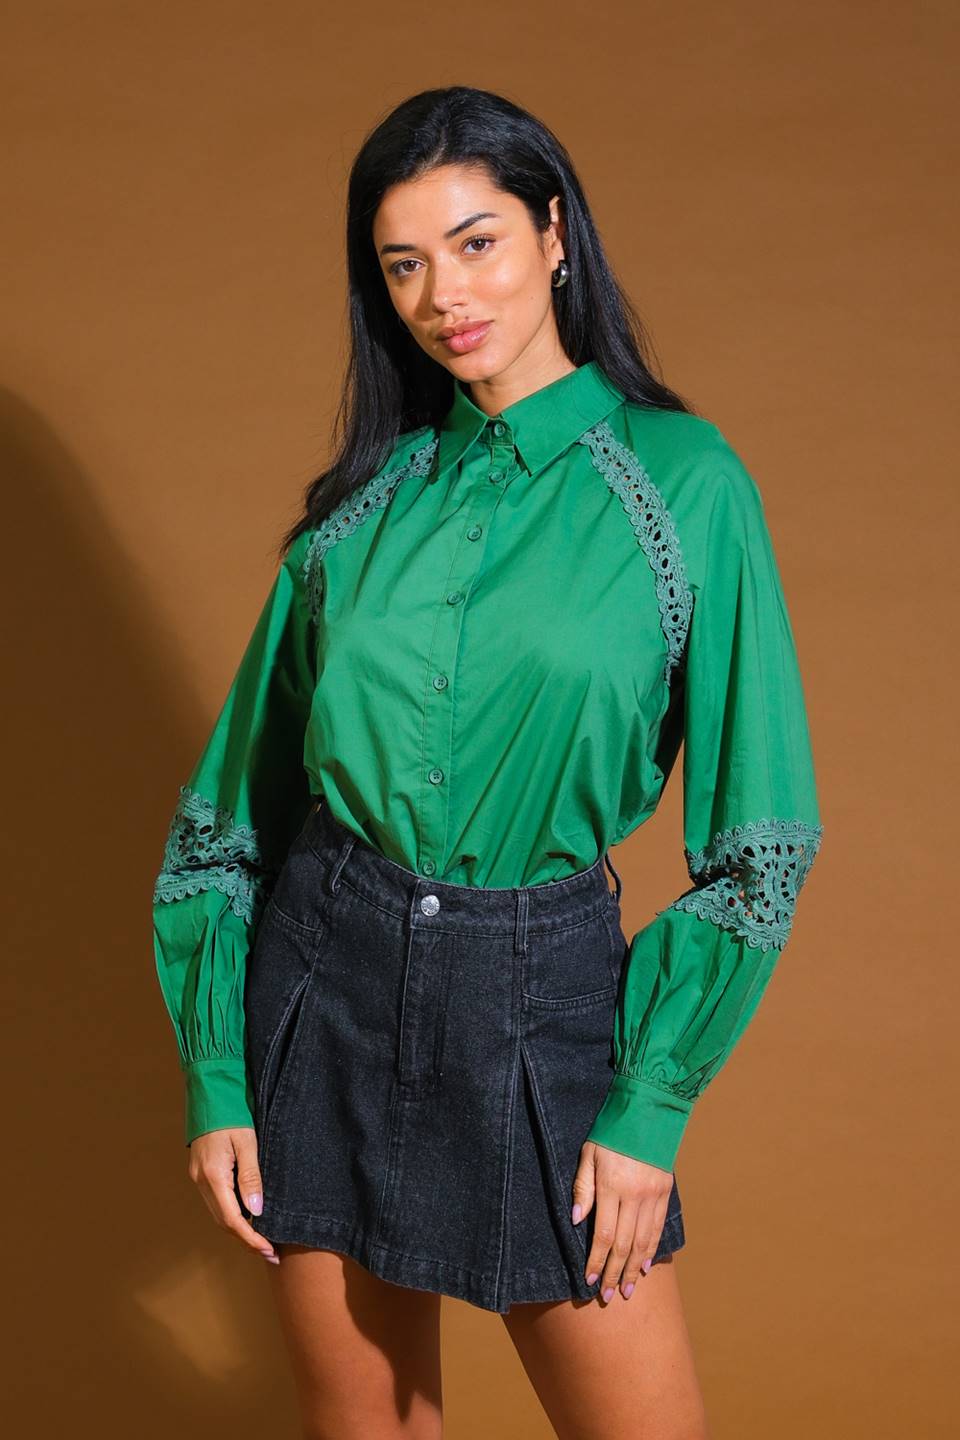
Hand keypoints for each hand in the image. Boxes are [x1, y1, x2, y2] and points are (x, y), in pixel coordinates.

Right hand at [187, 1127, 278, 1263]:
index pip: (233, 1219)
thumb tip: (256, 1211)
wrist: (210, 1093)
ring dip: (239, 1229)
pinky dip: (232, 1214)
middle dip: (246, 1239)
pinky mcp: (201, 1173)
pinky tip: (247, 1216)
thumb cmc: (232, 1114)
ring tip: (262, 1239)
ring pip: (219, 1214)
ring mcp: (198, 1178)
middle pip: (224, 1222)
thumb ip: (251, 1177)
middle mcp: (201, 1181)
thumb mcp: (248, 1143)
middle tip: (270, 1252)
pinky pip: (216, 1202)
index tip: (268, 1250)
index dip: (251, 1238)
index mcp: (213, 1176)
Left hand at [571, 1140, 672, 1299]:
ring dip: (633, 1269)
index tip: (588, 1280)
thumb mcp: (588, 1155)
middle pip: (624, 1245)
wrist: (647, 1111)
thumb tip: (578, 1222)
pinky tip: (644, 1266)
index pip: (604, 1235)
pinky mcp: (665, 1192)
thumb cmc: (610, 1132)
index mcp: (611, 1185)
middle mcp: (634, 1194)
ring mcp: (653, 1195)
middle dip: (613, 1272)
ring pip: (643, 1241)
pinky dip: (651, 1250)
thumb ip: (582, 1189)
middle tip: (607, 1295)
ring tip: (625, 1289)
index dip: (596, 1261)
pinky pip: (657, 1228)